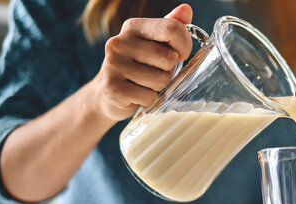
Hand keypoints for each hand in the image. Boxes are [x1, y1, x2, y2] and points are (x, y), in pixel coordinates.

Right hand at [89, 4, 193, 121]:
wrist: (108, 93)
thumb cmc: (139, 66)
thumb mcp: (154, 43)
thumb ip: (171, 26)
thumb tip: (187, 9)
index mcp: (133, 27)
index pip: (172, 29)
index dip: (184, 45)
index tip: (180, 55)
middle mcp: (120, 42)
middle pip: (169, 58)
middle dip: (169, 71)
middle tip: (155, 72)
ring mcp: (114, 65)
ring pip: (161, 80)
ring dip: (159, 87)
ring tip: (145, 83)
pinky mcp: (114, 88)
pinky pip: (150, 97)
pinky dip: (149, 100)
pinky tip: (137, 95)